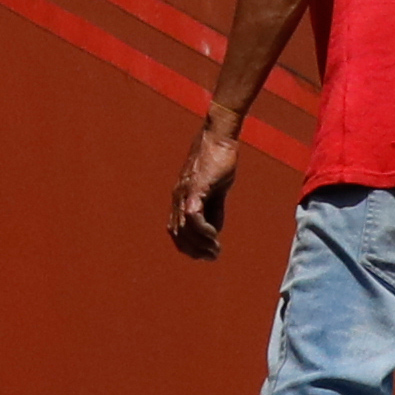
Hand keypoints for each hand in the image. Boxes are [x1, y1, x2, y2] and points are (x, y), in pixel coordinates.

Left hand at [169, 120, 242, 261]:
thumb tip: (213, 231)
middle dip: (194, 250)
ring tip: (215, 250)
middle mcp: (177, 197)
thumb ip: (213, 210)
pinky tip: (214, 236)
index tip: (205, 255)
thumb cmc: (218, 160)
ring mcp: (184, 192)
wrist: (219, 137)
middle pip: (178, 234)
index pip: (176, 231)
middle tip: (212, 256)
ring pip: (185, 228)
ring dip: (201, 243)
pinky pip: (194, 216)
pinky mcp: (195, 187)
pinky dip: (203, 230)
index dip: (188, 247)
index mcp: (179, 198)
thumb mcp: (215, 190)